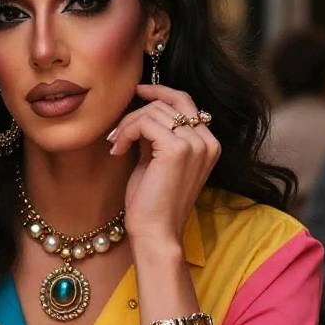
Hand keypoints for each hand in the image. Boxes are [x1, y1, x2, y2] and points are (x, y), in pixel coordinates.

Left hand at [107, 84, 220, 252]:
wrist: (156, 233)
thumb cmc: (153, 203)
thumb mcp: (157, 160)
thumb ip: (157, 135)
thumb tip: (141, 111)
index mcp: (208, 144)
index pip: (186, 102)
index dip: (160, 92)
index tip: (138, 92)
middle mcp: (207, 141)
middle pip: (169, 102)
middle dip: (138, 111)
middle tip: (117, 131)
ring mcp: (195, 144)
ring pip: (154, 111)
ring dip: (127, 125)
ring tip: (116, 145)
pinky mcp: (177, 149)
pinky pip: (145, 123)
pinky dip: (126, 132)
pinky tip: (117, 150)